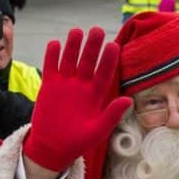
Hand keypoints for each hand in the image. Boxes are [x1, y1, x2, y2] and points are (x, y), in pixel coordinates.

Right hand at [22, 27, 131, 172]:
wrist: (52, 148)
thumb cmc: (77, 142)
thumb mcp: (97, 131)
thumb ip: (111, 115)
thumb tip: (129, 101)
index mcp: (96, 95)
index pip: (105, 74)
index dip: (109, 61)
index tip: (113, 47)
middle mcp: (82, 86)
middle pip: (88, 62)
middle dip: (92, 47)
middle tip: (97, 31)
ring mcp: (66, 84)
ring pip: (70, 60)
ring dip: (73, 46)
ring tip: (76, 32)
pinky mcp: (50, 85)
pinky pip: (51, 66)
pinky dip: (52, 55)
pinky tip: (55, 44)